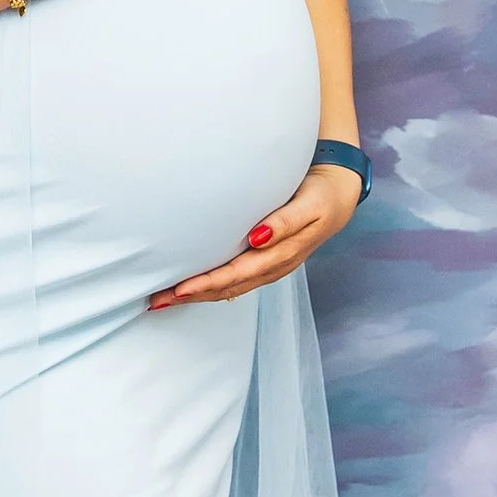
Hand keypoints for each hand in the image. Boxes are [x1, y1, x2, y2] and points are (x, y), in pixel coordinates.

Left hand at [147, 159, 363, 308]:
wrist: (340, 195)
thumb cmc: (321, 196)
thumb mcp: (309, 206)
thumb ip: (285, 222)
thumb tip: (257, 238)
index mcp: (280, 255)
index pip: (235, 275)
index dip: (206, 284)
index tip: (178, 290)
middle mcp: (272, 266)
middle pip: (226, 288)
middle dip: (191, 296)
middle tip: (157, 301)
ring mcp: (268, 266)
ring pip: (228, 288)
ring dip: (197, 295)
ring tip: (166, 299)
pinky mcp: (265, 260)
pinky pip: (234, 280)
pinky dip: (211, 286)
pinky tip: (193, 288)